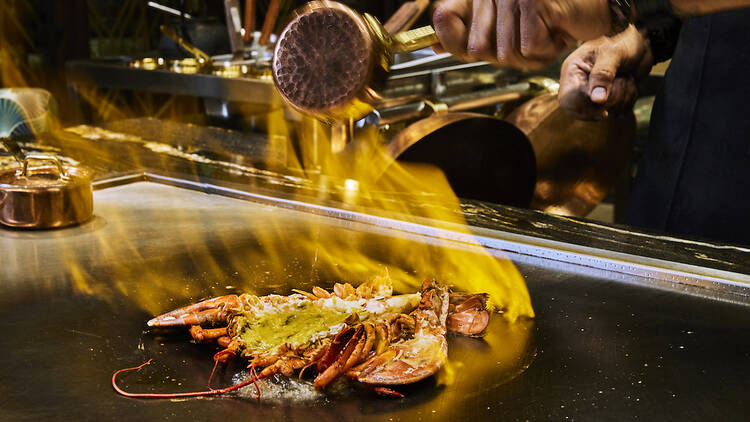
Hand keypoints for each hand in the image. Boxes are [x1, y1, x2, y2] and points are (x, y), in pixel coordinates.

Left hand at [432, 0, 612, 68]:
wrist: (597, 8)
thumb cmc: (551, 20)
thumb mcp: (503, 31)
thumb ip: (467, 35)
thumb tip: (434, 44)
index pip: (445, 18)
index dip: (454, 39)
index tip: (470, 44)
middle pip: (477, 48)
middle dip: (505, 54)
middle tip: (528, 37)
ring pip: (504, 53)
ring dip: (528, 55)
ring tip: (544, 34)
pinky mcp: (533, 3)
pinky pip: (526, 49)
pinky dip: (545, 50)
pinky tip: (555, 31)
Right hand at [558, 25, 653, 120]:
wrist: (644, 43)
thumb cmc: (625, 43)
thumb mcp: (613, 53)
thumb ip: (603, 74)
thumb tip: (596, 100)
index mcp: (573, 72)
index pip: (567, 100)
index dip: (583, 108)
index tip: (603, 107)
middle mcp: (579, 85)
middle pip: (584, 111)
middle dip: (608, 101)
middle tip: (622, 82)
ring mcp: (593, 94)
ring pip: (603, 112)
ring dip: (622, 98)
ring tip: (627, 79)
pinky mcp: (608, 100)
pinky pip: (616, 112)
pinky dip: (628, 101)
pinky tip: (630, 85)